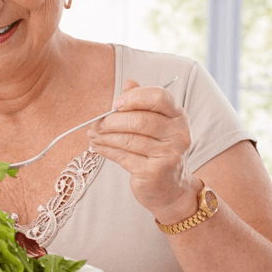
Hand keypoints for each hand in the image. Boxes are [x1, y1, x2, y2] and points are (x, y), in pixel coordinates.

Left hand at [87, 79, 200, 223]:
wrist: (171, 188)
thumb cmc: (158, 150)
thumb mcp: (155, 123)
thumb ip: (142, 103)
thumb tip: (128, 82)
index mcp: (178, 116)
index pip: (159, 97)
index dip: (134, 97)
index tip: (115, 104)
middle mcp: (178, 135)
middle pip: (140, 120)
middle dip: (113, 121)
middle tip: (97, 124)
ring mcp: (168, 155)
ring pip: (128, 139)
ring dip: (104, 136)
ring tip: (92, 134)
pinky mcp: (154, 172)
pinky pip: (123, 156)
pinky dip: (105, 150)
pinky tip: (96, 146)